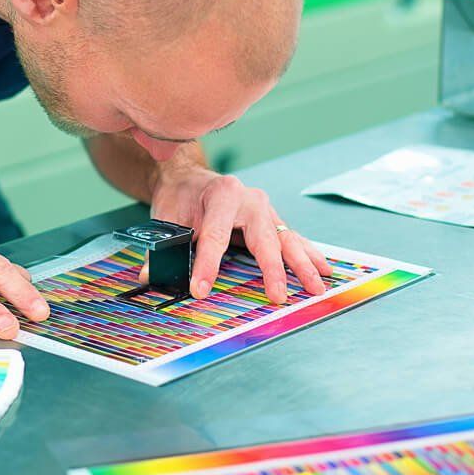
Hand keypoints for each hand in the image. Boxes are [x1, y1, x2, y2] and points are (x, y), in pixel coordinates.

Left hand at [150, 164, 332, 302]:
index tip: (200, 290)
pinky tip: (324, 270)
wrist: (189, 177)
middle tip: (278, 296)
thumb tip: (150, 278)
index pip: (216, 235)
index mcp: (221, 194)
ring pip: (286, 239)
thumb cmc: (179, 198)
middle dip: (272, 269)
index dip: (207, 265)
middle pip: (264, 238)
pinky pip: (292, 239)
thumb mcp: (165, 218)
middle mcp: (250, 199)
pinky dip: (308, 256)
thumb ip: (161, 248)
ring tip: (315, 287)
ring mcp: (265, 210)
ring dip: (302, 265)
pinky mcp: (272, 220)